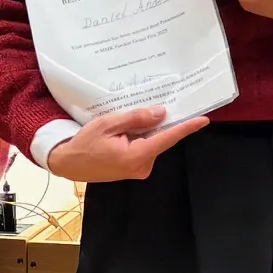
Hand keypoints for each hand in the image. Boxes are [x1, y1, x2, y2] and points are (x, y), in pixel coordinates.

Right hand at [47, 106, 208, 182]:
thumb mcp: (107, 124)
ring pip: (152, 142)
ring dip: (149, 129)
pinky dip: (142, 137)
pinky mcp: (134, 168)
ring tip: (134, 116)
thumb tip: (161, 113)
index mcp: (136, 156)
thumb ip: (136, 118)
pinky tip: (131, 128)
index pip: (167, 139)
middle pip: (160, 139)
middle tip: (161, 103)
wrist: (68, 164)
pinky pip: (145, 148)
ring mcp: (139, 169)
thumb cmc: (85, 143)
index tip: (203, 119)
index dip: (186, 128)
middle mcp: (142, 166)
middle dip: (161, 122)